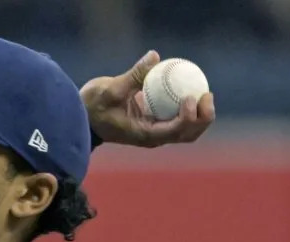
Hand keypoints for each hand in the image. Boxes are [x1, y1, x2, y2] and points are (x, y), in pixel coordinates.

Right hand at [80, 50, 215, 147]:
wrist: (83, 118)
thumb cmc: (93, 107)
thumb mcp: (110, 90)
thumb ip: (134, 75)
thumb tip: (155, 56)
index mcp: (144, 135)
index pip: (175, 130)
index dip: (188, 116)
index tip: (188, 96)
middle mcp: (153, 137)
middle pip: (188, 134)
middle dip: (203, 118)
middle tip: (206, 94)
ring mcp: (156, 131)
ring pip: (187, 129)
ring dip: (200, 114)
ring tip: (204, 92)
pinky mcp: (155, 122)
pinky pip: (179, 117)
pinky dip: (189, 107)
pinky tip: (191, 87)